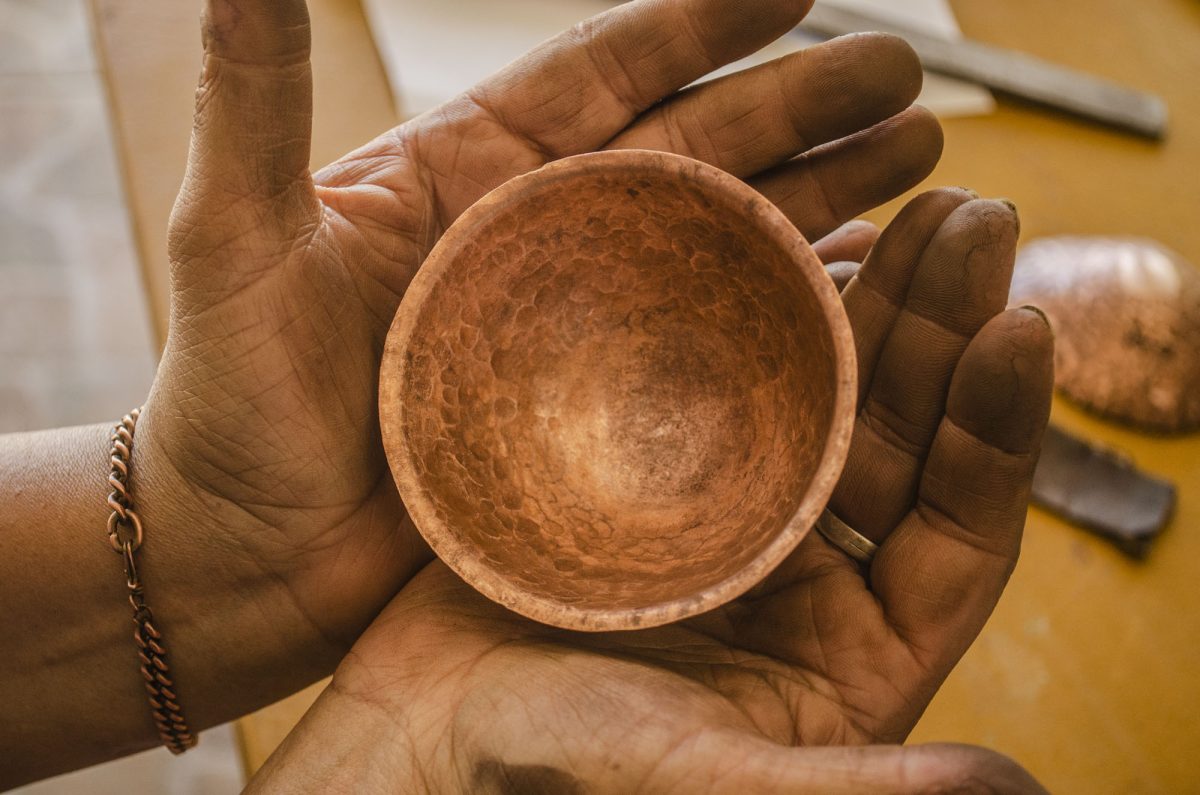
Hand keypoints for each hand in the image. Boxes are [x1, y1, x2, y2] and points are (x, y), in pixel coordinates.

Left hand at [139, 0, 941, 682]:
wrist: (248, 556)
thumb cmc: (230, 404)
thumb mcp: (235, 240)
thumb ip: (252, 100)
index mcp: (472, 174)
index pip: (605, 71)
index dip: (705, 22)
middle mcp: (546, 241)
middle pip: (700, 151)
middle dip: (806, 108)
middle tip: (908, 80)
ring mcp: (587, 333)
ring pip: (729, 247)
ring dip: (828, 203)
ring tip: (923, 166)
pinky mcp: (609, 420)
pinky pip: (724, 355)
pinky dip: (798, 325)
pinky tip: (873, 299)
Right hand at [248, 192, 1053, 791]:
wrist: (418, 730)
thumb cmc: (550, 780)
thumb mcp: (702, 784)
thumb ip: (844, 789)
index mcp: (848, 653)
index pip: (956, 531)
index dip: (997, 433)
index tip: (1018, 328)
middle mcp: (806, 570)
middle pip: (901, 436)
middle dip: (944, 329)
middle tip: (975, 218)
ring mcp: (731, 509)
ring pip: (823, 389)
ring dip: (872, 299)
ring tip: (914, 202)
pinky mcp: (654, 464)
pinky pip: (723, 371)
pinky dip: (758, 307)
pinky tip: (786, 237)